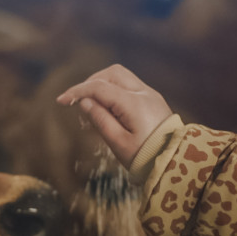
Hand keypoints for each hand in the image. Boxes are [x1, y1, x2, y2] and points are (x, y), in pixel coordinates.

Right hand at [56, 64, 172, 167]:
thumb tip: (85, 101)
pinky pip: (129, 86)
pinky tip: (107, 107)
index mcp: (133, 104)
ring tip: (91, 104)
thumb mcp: (118, 143)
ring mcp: (150, 94)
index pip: (99, 88)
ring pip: (121, 76)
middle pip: (111, 73)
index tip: (61, 101)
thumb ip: (99, 119)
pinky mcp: (152, 100)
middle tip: (77, 100)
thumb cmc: (145, 158)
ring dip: (103, 84)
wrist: (175, 162)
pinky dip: (113, 90)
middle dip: (91, 82)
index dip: (77, 91)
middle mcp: (143, 93)